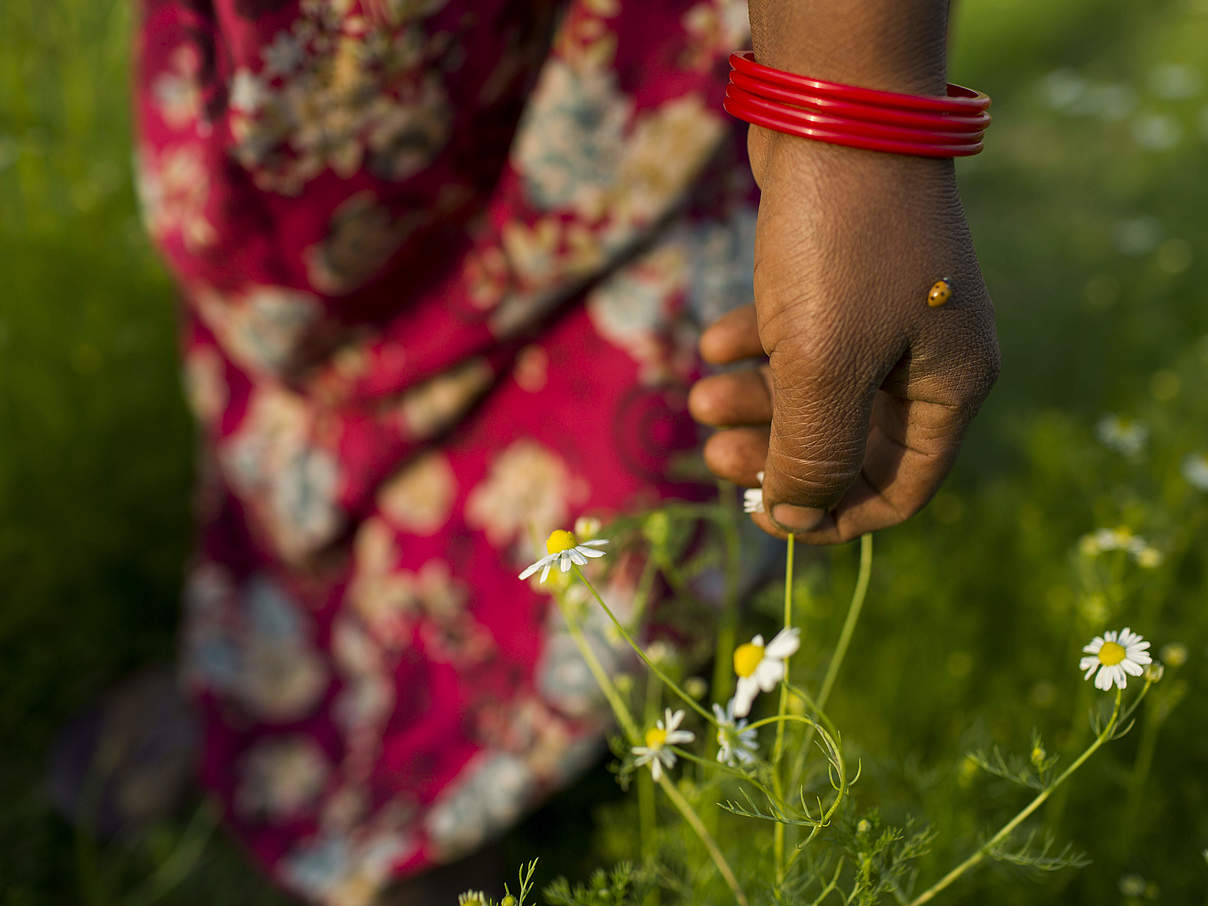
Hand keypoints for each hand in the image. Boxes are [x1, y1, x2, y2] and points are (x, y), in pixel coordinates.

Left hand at [689, 129, 999, 542]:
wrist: (832, 117)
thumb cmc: (841, 251)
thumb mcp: (825, 368)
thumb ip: (814, 454)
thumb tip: (798, 518)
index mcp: (949, 388)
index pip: (902, 487)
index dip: (835, 515)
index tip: (767, 515)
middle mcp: (924, 356)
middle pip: (846, 442)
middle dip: (775, 453)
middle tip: (714, 454)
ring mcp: (882, 314)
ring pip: (813, 389)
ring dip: (753, 402)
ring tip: (698, 396)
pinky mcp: (841, 279)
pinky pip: (797, 337)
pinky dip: (754, 347)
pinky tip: (716, 342)